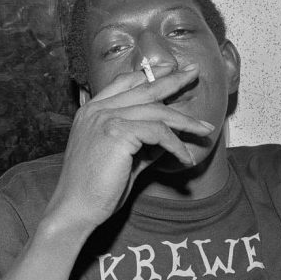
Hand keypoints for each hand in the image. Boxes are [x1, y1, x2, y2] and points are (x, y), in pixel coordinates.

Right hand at [47, 63, 214, 230]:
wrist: (75, 209)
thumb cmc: (95, 190)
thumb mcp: (122, 161)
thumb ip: (142, 146)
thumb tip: (168, 140)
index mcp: (92, 111)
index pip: (124, 83)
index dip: (149, 75)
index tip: (171, 70)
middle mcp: (97, 110)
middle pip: (143, 88)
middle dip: (173, 79)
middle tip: (194, 72)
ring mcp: (105, 119)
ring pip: (156, 111)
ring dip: (185, 122)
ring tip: (205, 130)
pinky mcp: (117, 133)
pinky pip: (158, 132)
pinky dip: (176, 145)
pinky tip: (185, 157)